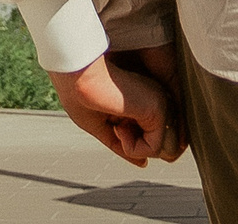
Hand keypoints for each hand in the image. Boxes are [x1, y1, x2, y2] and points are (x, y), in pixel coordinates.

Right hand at [52, 49, 183, 166]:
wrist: (77, 74)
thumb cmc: (79, 94)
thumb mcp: (101, 123)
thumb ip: (123, 142)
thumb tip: (144, 163)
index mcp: (142, 100)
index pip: (147, 134)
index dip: (129, 140)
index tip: (113, 126)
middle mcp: (155, 100)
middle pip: (158, 146)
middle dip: (134, 144)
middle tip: (116, 124)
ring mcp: (159, 103)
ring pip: (160, 151)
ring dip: (133, 147)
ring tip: (117, 126)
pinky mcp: (159, 109)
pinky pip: (153, 149)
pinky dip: (132, 149)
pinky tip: (119, 128)